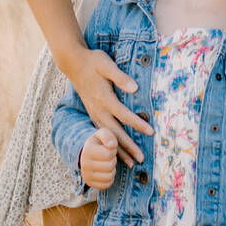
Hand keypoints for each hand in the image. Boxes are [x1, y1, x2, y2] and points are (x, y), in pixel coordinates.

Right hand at [66, 48, 152, 165]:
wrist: (74, 63)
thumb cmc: (93, 62)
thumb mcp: (107, 64)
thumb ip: (120, 77)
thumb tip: (135, 88)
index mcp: (104, 97)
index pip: (124, 114)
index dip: (138, 124)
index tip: (150, 132)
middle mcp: (98, 109)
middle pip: (115, 132)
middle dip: (129, 147)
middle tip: (141, 159)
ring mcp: (94, 113)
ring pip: (108, 136)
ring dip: (119, 151)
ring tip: (130, 163)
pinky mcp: (92, 113)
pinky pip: (101, 134)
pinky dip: (109, 145)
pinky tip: (115, 154)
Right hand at [78, 127, 118, 190]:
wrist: (87, 153)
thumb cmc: (98, 142)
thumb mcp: (102, 134)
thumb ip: (108, 136)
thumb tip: (112, 145)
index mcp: (87, 150)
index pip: (108, 154)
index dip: (113, 151)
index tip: (110, 148)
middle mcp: (84, 164)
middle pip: (109, 166)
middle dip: (113, 160)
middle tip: (110, 156)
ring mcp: (86, 175)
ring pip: (109, 176)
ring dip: (112, 169)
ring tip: (108, 163)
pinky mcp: (90, 184)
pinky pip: (106, 185)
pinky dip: (110, 178)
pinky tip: (106, 171)